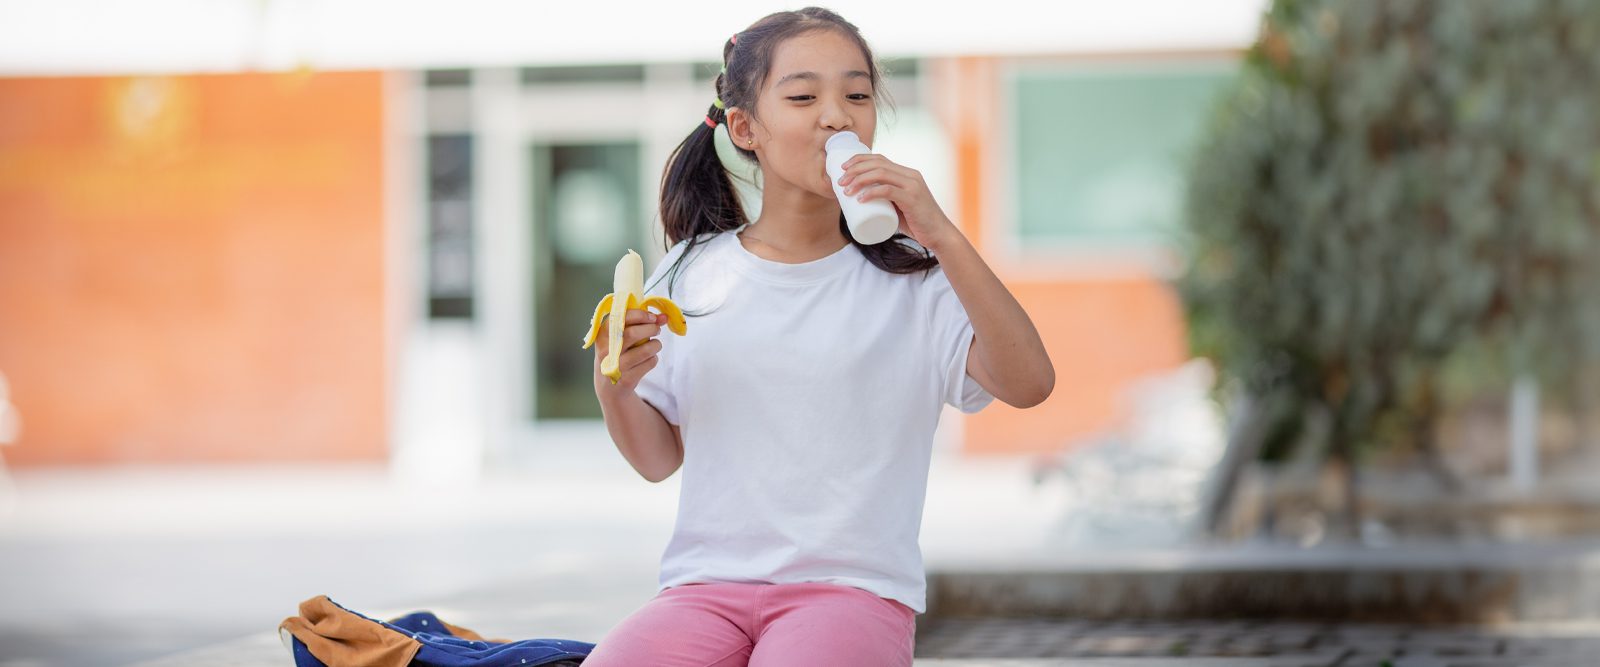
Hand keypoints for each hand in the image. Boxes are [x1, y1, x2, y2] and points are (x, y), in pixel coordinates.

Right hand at [593, 308, 667, 396]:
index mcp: (602, 335)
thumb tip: (664, 317)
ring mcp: (616, 366)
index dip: (640, 315)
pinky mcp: (627, 380)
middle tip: (656, 330)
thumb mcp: (620, 338)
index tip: (652, 317)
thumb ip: (640, 324)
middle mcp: (606, 350)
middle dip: (651, 329)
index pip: (620, 318)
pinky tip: (647, 360)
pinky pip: (649, 363)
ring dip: (656, 345)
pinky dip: (653, 359)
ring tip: (654, 345)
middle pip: (633, 333)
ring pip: (645, 350)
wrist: (608, 388)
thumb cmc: (617, 355)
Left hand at [836, 153, 961, 251]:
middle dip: (855, 169)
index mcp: (907, 174)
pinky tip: (860, 199)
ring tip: (845, 190)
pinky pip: (888, 190)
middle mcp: (910, 175)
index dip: (859, 159)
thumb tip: (863, 202)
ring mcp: (912, 186)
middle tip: (840, 181)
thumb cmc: (918, 223)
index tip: (843, 168)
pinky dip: (871, 192)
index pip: (880, 159)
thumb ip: (887, 202)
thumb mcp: (900, 207)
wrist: (939, 234)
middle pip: (877, 163)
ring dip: (859, 179)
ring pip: (880, 174)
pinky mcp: (912, 198)